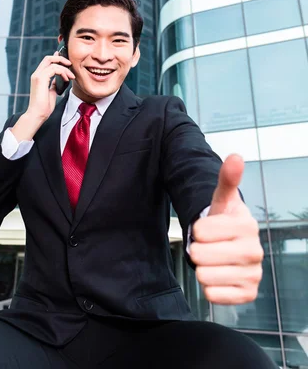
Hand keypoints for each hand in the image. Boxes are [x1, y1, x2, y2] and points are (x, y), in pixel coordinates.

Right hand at [11, 52, 74, 140]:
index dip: (57, 58)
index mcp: (38, 77)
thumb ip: (53, 84)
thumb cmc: (44, 107)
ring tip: (71, 77)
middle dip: (61, 58)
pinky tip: (67, 79)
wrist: (38, 114)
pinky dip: (62, 72)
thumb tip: (58, 79)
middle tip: (70, 64)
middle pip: (48, 58)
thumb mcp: (51, 92)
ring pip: (52, 62)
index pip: (47, 62)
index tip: (67, 61)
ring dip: (65, 68)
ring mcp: (38, 76)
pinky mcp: (41, 79)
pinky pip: (54, 69)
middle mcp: (36, 74)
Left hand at [189, 154, 263, 304]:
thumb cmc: (223, 221)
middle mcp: (254, 251)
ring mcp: (253, 274)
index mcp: (247, 226)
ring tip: (213, 260)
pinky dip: (209, 288)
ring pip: (204, 276)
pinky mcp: (247, 294)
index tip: (207, 228)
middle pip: (201, 255)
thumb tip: (235, 157)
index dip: (197, 230)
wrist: (231, 246)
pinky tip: (218, 276)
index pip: (201, 232)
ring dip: (202, 268)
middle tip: (208, 246)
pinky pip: (213, 295)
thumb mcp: (222, 198)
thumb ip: (227, 178)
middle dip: (197, 250)